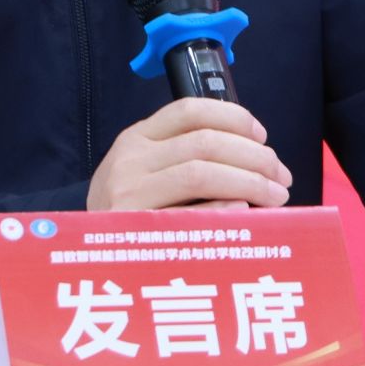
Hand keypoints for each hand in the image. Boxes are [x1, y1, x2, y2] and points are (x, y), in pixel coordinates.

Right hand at [86, 99, 292, 210]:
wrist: (82, 254)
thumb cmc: (128, 211)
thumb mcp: (145, 172)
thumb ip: (185, 157)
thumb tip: (259, 158)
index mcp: (138, 137)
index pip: (190, 110)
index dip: (234, 118)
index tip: (263, 137)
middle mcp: (131, 159)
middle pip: (205, 142)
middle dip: (254, 156)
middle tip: (282, 175)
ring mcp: (129, 192)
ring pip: (201, 172)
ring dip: (249, 182)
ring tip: (276, 196)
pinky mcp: (134, 228)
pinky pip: (190, 215)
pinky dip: (224, 211)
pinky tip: (247, 215)